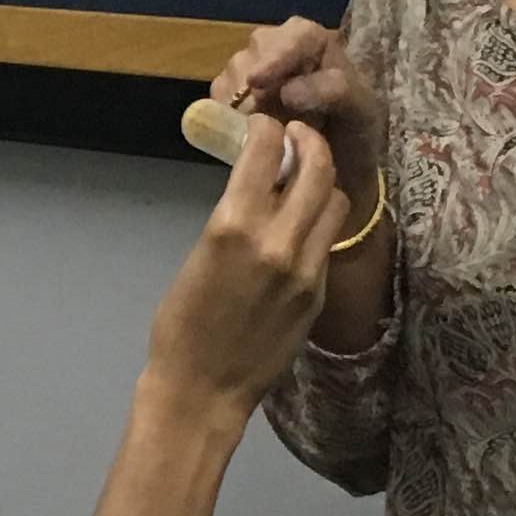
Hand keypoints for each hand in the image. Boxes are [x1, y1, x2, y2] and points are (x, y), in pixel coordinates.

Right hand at [146, 114, 344, 408]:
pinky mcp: (318, 293)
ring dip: (322, 181)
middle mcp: (278, 241)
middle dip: (308, 141)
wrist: (203, 391)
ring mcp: (306, 269)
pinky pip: (328, 241)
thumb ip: (233, 218)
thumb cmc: (180, 325)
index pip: (266, 150)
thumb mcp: (199, 255)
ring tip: (304, 181)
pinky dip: (318, 222)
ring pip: (334, 200)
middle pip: (316, 167)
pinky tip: (301, 225)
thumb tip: (256, 186)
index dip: (268, 128)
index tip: (264, 125)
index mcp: (233, 227)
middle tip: (296, 137)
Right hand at [211, 17, 383, 199]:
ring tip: (271, 133)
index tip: (256, 81)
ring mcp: (248, 70)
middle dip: (255, 91)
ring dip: (244, 110)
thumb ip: (333, 92)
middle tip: (271, 123)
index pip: (292, 39)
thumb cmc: (354, 129)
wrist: (339, 161)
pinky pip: (218, 103)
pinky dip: (228, 120)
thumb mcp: (362, 110)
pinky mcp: (229, 96)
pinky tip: (250, 134)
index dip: (273, 58)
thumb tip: (287, 92)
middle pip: (253, 58)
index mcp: (311, 39)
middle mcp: (274, 47)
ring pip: (230, 82)